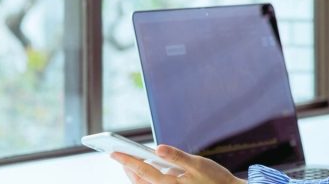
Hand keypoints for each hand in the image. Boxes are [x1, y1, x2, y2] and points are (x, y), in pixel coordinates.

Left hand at [110, 145, 246, 183]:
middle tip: (117, 154)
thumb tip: (158, 149)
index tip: (113, 153)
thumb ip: (177, 157)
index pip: (143, 171)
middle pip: (139, 181)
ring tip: (128, 161)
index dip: (127, 161)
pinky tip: (148, 169)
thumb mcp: (198, 164)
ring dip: (135, 174)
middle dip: (127, 168)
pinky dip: (146, 178)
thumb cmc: (215, 180)